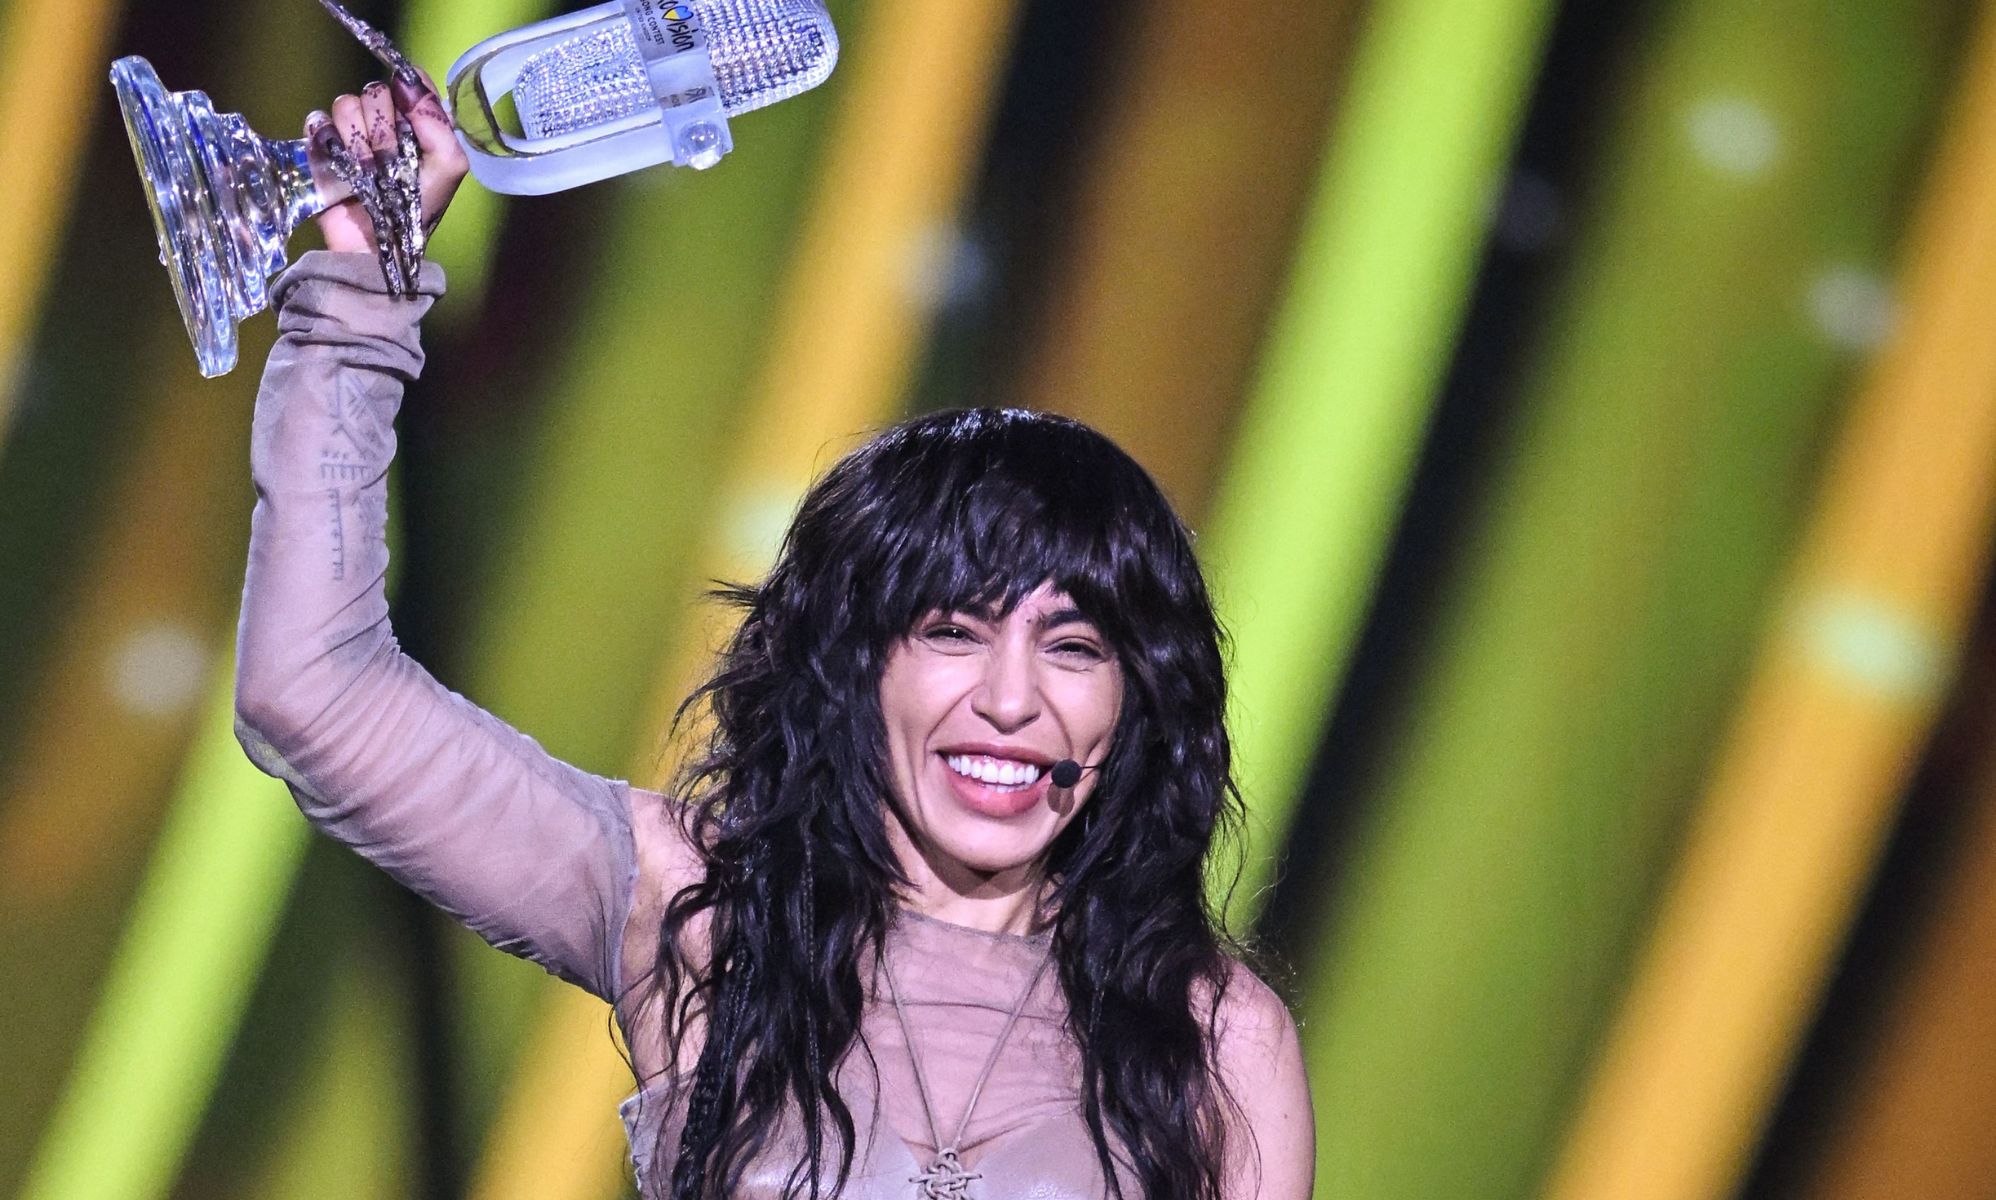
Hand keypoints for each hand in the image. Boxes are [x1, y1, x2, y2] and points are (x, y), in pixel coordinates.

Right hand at [305, 68, 467, 254]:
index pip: (408, 81)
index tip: (408, 120)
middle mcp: (384, 121)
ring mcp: (351, 131)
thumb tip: (408, 83)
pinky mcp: (322, 144)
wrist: (378, 245)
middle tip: (389, 161)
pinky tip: (340, 164)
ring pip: (345, 104)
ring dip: (358, 141)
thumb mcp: (448, 168)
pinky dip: (328, 141)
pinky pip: (318, 121)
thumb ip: (439, 124)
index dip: (407, 96)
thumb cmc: (417, 209)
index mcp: (416, 122)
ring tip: (367, 171)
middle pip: (375, 91)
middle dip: (383, 128)